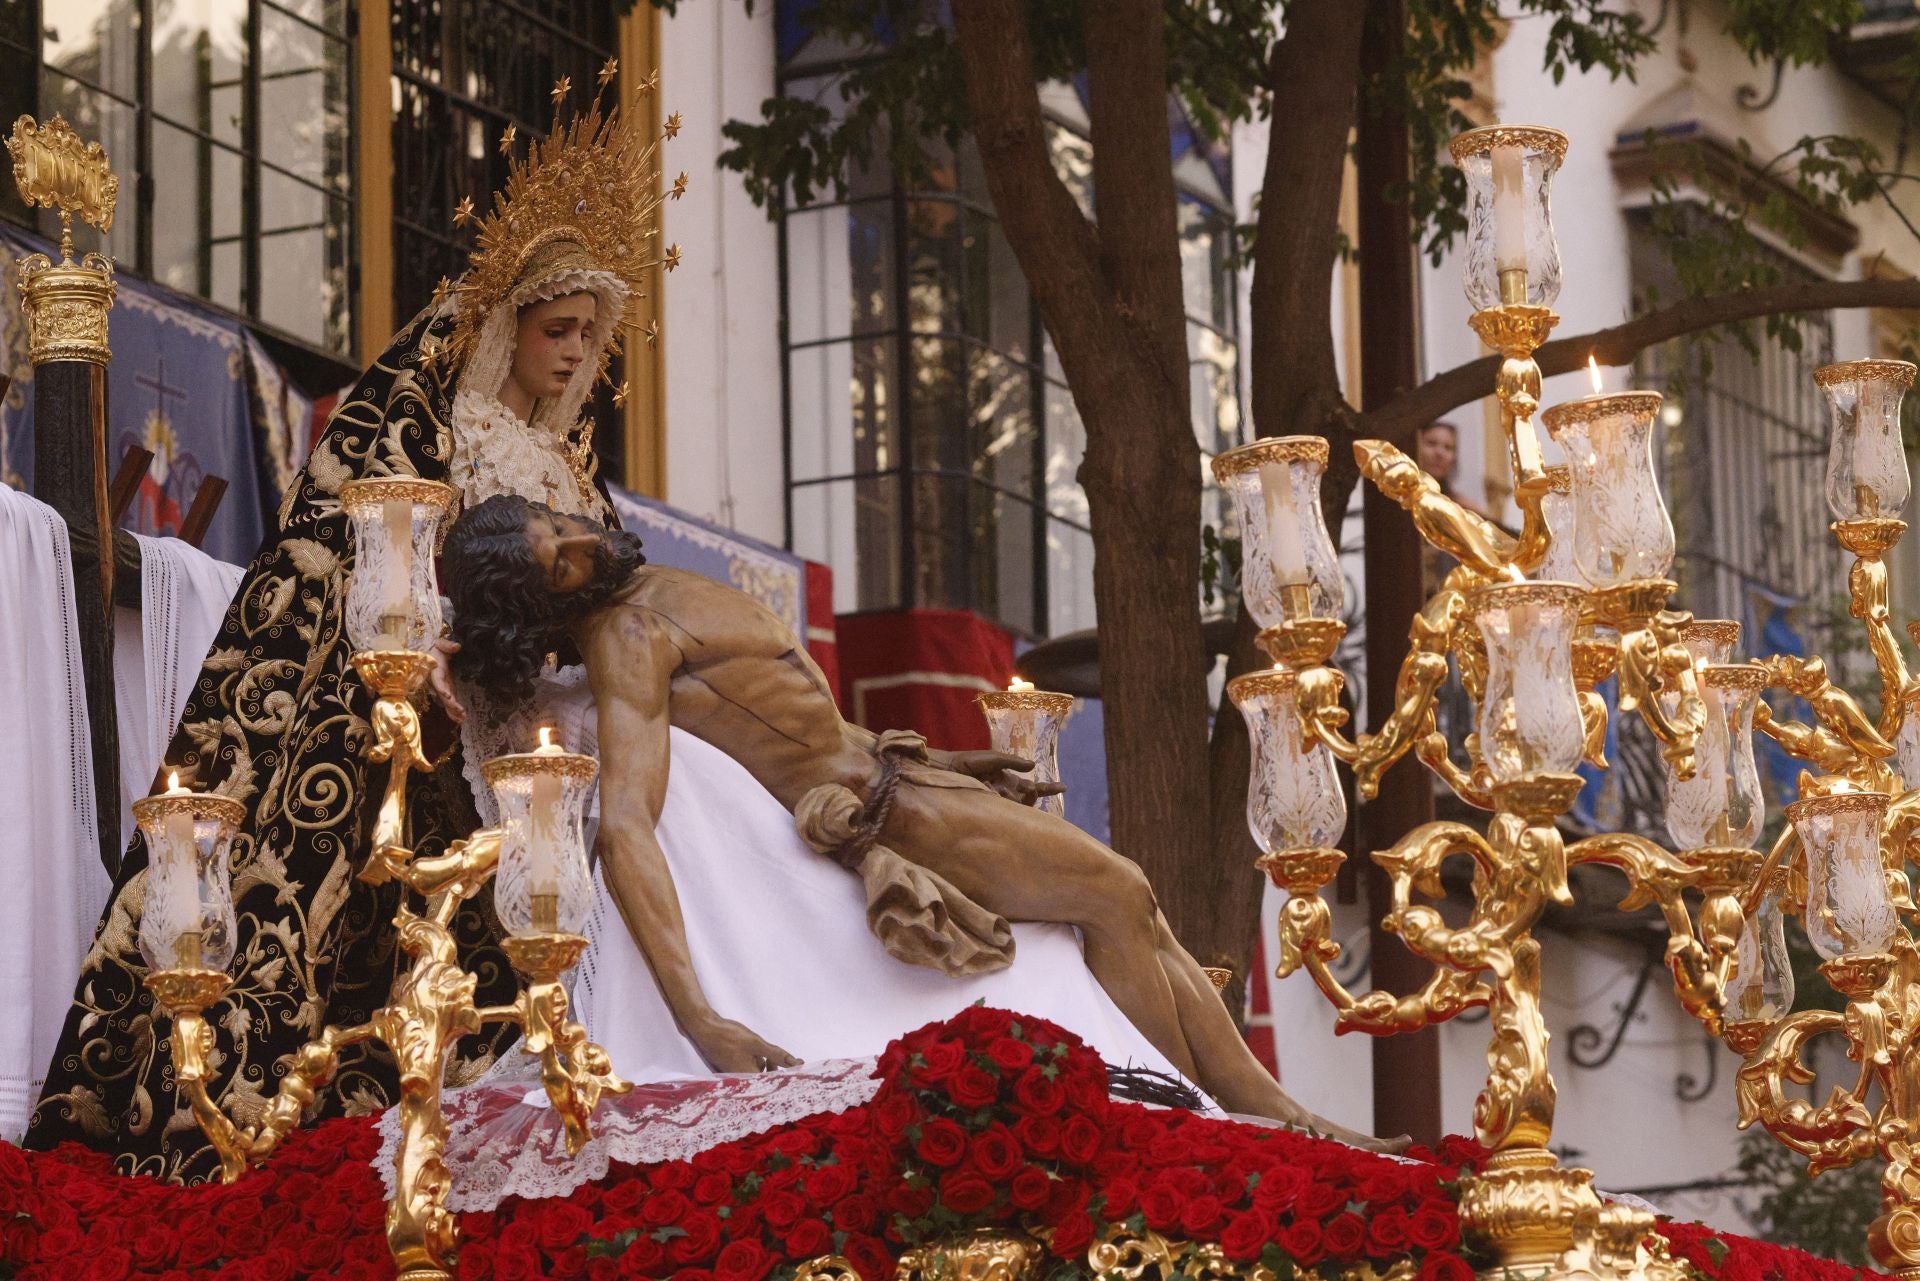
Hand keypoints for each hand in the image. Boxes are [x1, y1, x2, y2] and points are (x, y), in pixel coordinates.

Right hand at [427, 637, 466, 723]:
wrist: (432, 655)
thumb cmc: (436, 649)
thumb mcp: (441, 644)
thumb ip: (448, 645)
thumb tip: (457, 646)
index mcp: (435, 671)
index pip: (437, 680)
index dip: (441, 687)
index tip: (447, 694)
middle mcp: (437, 682)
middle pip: (442, 696)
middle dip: (450, 704)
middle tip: (460, 711)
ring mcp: (442, 688)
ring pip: (446, 703)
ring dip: (453, 712)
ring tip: (463, 719)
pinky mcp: (447, 691)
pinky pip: (449, 704)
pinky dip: (454, 712)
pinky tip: (462, 720)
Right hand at [689, 1015, 800, 1073]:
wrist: (704, 1028)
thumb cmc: (729, 1036)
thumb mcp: (757, 1044)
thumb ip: (778, 1055)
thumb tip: (797, 1064)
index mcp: (749, 1079)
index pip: (774, 1084)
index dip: (785, 1076)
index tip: (794, 1068)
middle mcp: (741, 1083)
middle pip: (765, 1081)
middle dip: (773, 1068)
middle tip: (773, 1056)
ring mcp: (734, 1078)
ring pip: (756, 1074)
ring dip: (762, 1064)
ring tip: (758, 1051)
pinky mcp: (729, 1072)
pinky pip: (746, 1071)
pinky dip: (752, 1062)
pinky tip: (747, 1051)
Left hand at [935, 749, 1065, 807]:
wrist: (946, 769)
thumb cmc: (968, 761)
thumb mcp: (993, 758)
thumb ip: (1013, 762)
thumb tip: (1033, 766)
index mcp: (1008, 780)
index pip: (1032, 786)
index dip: (1048, 788)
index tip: (1064, 787)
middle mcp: (1005, 792)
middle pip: (1027, 799)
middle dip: (1033, 796)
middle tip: (1031, 790)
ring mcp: (997, 801)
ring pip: (1017, 806)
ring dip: (1018, 799)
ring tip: (1010, 790)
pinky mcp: (987, 807)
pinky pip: (1003, 809)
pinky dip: (1004, 802)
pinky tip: (998, 794)